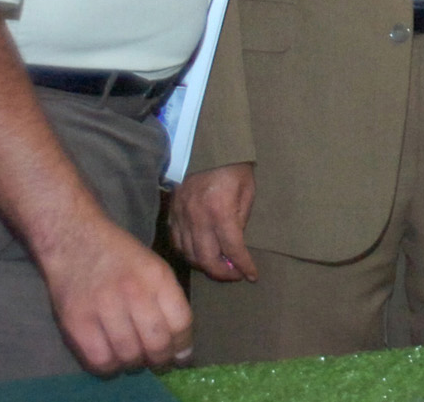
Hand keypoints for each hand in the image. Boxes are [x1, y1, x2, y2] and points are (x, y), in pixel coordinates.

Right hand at [37, 216, 192, 374]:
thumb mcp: (154, 267)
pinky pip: (100, 360)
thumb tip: (179, 344)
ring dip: (135, 364)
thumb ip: (168, 301)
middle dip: (161, 360)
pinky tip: (112, 358)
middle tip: (157, 361)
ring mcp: (103, 308)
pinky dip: (110, 367)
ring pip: (129, 356)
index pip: (181, 322)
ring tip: (134, 358)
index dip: (183, 346)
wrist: (74, 240)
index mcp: (157, 277)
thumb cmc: (119, 256)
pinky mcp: (77, 322)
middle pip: (157, 344)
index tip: (181, 356)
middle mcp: (134, 292)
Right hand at [168, 163, 257, 281]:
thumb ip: (242, 219)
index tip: (252, 275)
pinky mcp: (171, 214)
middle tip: (235, 275)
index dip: (243, 265)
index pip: (233, 248)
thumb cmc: (233, 167)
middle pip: (206, 259)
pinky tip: (200, 254)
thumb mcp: (248, 190)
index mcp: (220, 210)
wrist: (206, 146)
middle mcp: (197, 217)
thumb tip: (237, 245)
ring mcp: (181, 216)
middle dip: (223, 273)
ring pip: (189, 254)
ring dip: (205, 265)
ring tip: (220, 266)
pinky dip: (188, 254)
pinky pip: (177, 243)